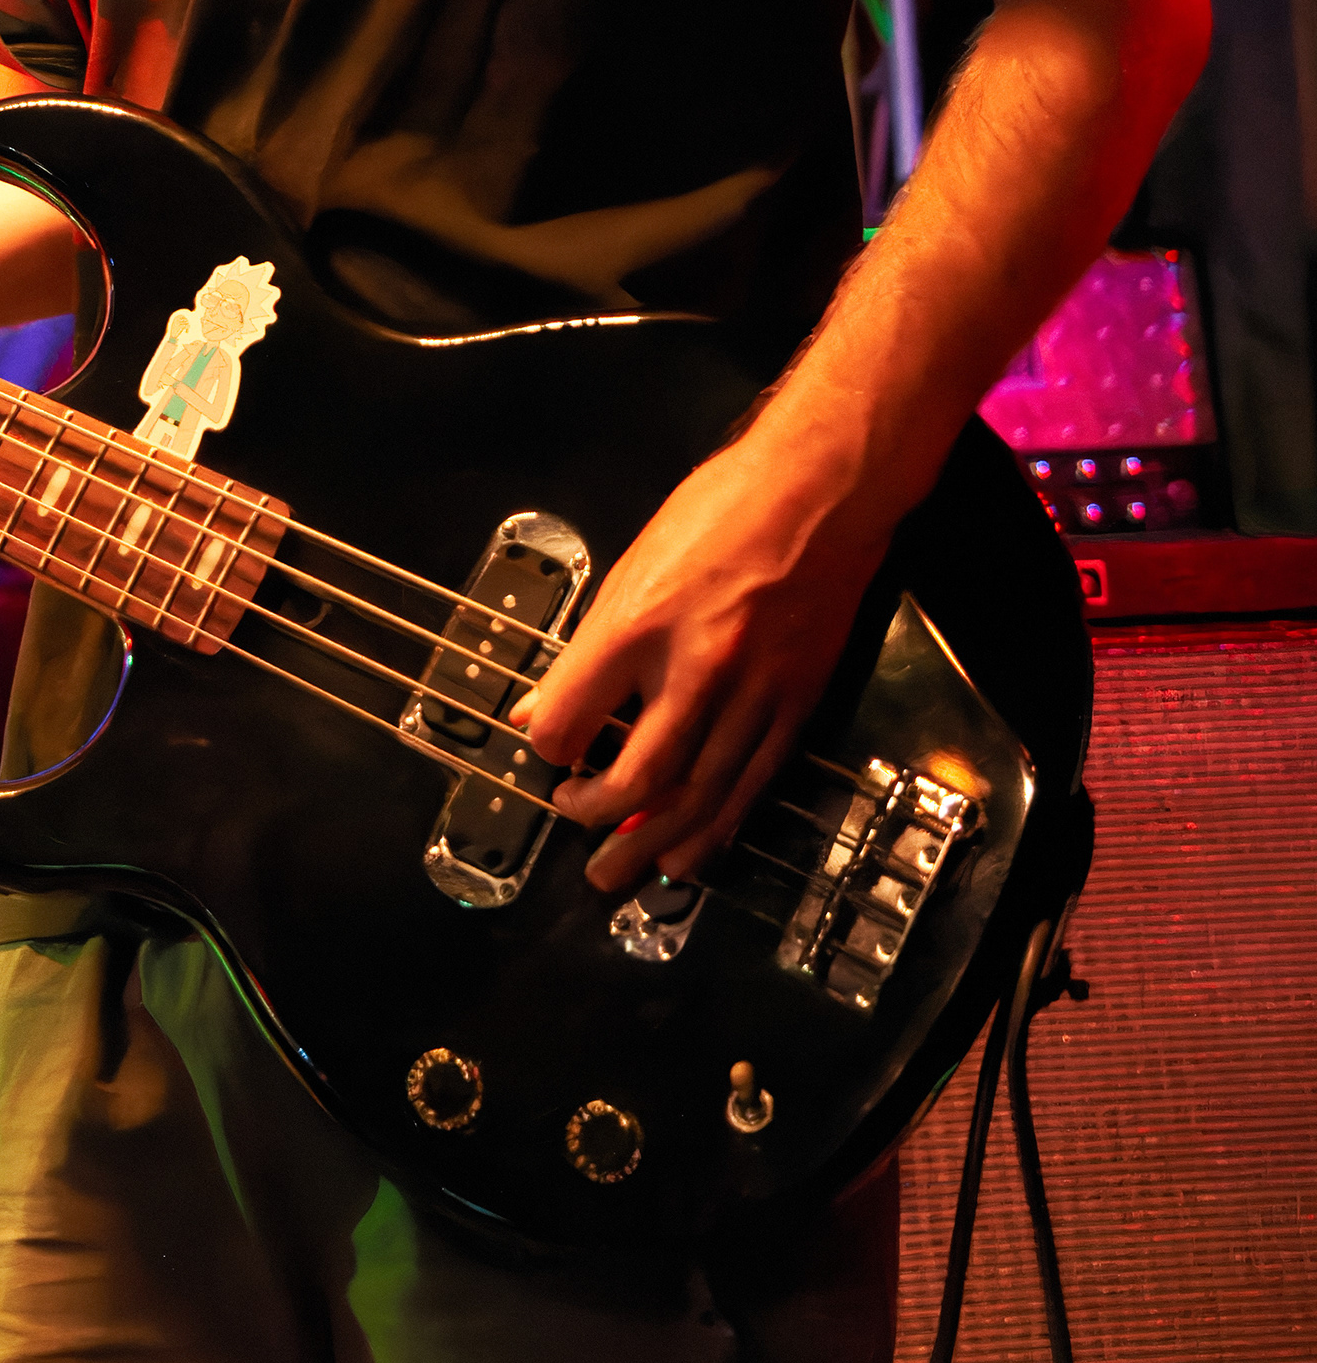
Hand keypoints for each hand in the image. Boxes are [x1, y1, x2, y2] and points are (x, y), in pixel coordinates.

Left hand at [515, 427, 885, 897]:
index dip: (546, 746)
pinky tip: (693, 853)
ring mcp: (752, 691)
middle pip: (636, 778)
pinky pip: (752, 784)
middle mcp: (695, 666)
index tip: (546, 748)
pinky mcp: (795, 703)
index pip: (569, 718)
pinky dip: (718, 828)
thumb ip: (589, 644)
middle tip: (575, 822)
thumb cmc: (725, 508)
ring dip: (653, 845)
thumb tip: (540, 703)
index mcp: (640, 623)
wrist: (822, 489)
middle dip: (595, 816)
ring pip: (697, 797)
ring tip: (620, 873)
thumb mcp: (634, 561)